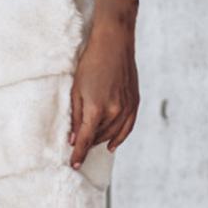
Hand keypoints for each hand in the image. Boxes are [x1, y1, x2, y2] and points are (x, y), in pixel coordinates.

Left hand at [68, 0, 139, 167]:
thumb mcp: (76, 89)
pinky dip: (119, 138)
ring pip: (112, 134)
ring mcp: (126, 108)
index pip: (84, 139)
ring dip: (100, 141)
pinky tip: (112, 144)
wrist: (114, 43)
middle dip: (87, 145)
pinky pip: (127, 128)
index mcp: (95, 109)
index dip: (78, 154)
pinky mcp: (135, 102)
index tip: (73, 164)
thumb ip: (75, 116)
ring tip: (91, 144)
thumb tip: (73, 138)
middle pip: (98, 138)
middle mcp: (113, 112)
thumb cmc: (90, 63)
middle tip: (77, 148)